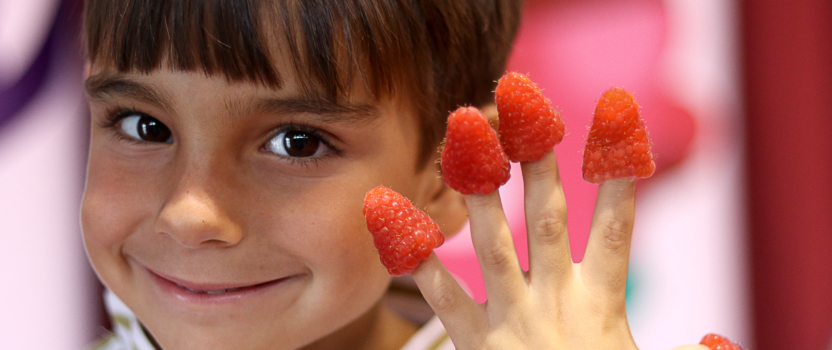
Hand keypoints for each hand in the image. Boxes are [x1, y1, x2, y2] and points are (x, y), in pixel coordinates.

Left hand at [411, 150, 699, 348]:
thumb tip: (719, 343)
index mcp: (601, 302)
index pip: (616, 228)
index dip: (619, 175)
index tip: (619, 125)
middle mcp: (556, 299)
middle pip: (548, 220)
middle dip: (538, 164)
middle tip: (526, 112)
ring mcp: (514, 317)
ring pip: (493, 243)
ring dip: (479, 191)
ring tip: (463, 142)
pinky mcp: (478, 341)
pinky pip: (444, 294)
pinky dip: (418, 258)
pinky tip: (395, 218)